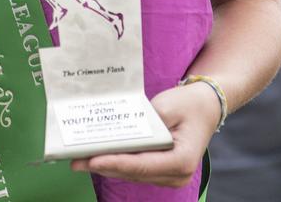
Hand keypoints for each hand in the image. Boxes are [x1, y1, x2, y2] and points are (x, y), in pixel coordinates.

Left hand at [70, 82, 220, 188]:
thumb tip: (120, 135)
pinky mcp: (161, 171)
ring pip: (132, 174)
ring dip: (106, 165)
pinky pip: (135, 169)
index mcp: (181, 161)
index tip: (92, 159)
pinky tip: (98, 155)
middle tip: (75, 159)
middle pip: (133, 173)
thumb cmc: (188, 104)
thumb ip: (145, 125)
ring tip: (80, 158)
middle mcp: (176, 175)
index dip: (114, 162)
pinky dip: (117, 162)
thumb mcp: (167, 108)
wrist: (205, 106)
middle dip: (102, 165)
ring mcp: (169, 176)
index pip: (141, 165)